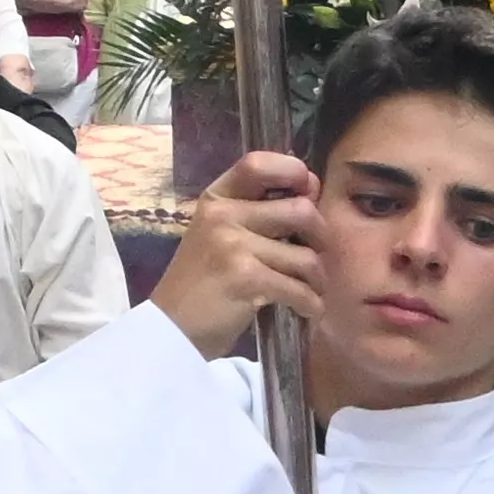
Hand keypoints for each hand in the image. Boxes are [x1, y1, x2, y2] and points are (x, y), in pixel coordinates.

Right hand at [154, 152, 325, 357]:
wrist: (171, 330)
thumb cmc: (202, 283)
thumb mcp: (217, 234)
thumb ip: (255, 212)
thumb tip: (311, 191)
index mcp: (216, 198)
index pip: (257, 164)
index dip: (293, 172)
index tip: (308, 192)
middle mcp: (223, 216)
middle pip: (301, 211)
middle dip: (321, 238)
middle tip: (315, 257)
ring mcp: (233, 247)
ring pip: (307, 257)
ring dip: (317, 280)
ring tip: (309, 290)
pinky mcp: (246, 280)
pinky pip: (300, 289)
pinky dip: (310, 305)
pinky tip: (306, 310)